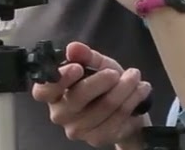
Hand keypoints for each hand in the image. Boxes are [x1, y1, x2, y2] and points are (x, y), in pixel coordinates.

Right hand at [32, 42, 151, 146]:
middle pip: (77, 98)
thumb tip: (73, 48)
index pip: (43, 90)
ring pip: (104, 106)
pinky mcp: (96, 138)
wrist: (126, 107)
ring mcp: (77, 129)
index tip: (77, 67)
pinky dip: (132, 100)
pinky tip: (141, 90)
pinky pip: (117, 117)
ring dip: (125, 88)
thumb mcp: (97, 64)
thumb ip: (85, 55)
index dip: (59, 79)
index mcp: (53, 93)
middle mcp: (60, 113)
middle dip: (101, 80)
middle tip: (116, 72)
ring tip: (135, 77)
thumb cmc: (105, 83)